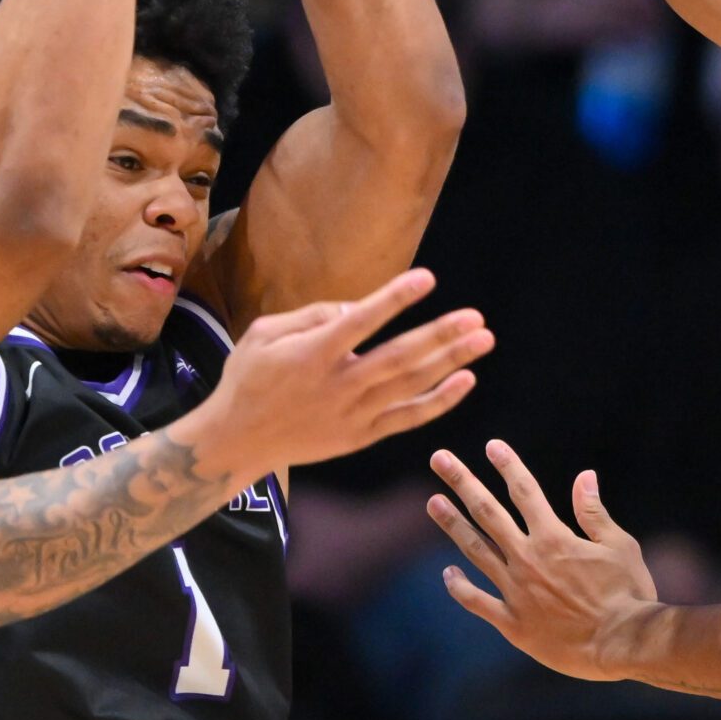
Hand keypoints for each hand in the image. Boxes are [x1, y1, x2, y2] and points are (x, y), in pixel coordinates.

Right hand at [194, 268, 490, 474]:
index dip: (394, 299)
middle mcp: (337, 385)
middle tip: (476, 316)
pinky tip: (465, 380)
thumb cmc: (249, 378)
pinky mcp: (360, 436)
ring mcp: (352, 414)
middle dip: (440, 335)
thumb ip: (313, 315)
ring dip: (450, 362)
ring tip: (483, 340)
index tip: (427, 279)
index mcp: (311, 354)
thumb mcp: (264, 334)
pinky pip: (408, 418)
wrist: (237, 440)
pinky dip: (439, 401)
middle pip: (399, 358)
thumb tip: (359, 307)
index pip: (360, 322)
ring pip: (410, 385)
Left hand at [426, 442, 658, 681]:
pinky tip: (447, 573)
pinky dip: (459, 587)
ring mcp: (516, 591)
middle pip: (487, 512)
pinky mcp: (513, 622)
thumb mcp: (619, 546)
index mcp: (554, 538)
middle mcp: (528, 559)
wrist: (623, 644)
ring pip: (475, 550)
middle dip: (461, 482)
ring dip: (452, 524)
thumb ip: (594, 512)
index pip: (524, 491)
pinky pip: (477, 601)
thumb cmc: (628, 593)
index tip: (492, 445)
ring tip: (432, 502)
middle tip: (438, 458)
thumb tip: (584, 475)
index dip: (507, 465)